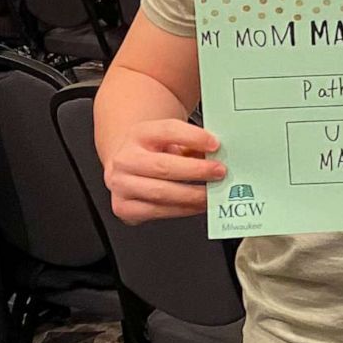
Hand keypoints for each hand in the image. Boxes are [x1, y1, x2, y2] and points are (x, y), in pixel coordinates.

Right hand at [103, 119, 223, 223]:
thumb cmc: (155, 151)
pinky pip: (158, 211)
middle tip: (219, 172)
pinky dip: (183, 209)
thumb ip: (193, 144)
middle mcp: (126, 159)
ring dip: (192, 194)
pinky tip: (198, 205)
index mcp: (140, 134)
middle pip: (163, 166)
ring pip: (161, 192)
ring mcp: (122, 185)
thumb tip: (220, 156)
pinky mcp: (124, 208)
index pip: (168, 131)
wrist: (127, 165)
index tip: (215, 144)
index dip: (194, 137)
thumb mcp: (171, 140)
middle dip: (196, 171)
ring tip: (212, 193)